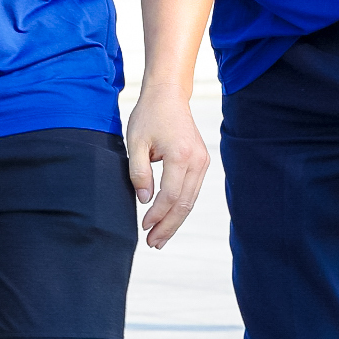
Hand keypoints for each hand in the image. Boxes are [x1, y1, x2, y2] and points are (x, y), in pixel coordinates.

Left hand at [124, 82, 208, 246]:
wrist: (168, 95)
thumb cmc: (149, 115)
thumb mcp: (135, 142)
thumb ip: (139, 172)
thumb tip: (146, 200)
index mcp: (180, 155)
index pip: (170, 196)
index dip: (157, 215)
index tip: (144, 227)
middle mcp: (197, 160)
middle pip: (184, 203)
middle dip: (168, 226)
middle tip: (153, 243)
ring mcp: (202, 161)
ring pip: (191, 200)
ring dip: (175, 220)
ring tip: (160, 237)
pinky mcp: (202, 162)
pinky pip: (192, 191)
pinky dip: (181, 207)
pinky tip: (169, 218)